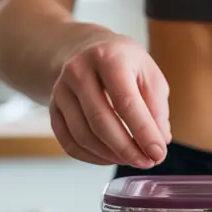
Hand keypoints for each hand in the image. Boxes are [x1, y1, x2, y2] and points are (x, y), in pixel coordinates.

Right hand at [50, 32, 170, 167]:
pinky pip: (68, 142)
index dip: (143, 132)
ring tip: (132, 159)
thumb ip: (156, 107)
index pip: (125, 102)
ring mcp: (61, 90)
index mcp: (109, 58)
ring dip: (110, 155)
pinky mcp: (52, 108)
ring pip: (82, 135)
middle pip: (100, 121)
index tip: (158, 153)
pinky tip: (110, 158)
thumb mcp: (148, 74)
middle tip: (146, 162)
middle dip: (126, 149)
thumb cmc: (124, 64)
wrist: (85, 49)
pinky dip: (91, 157)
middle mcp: (79, 71)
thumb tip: (159, 141)